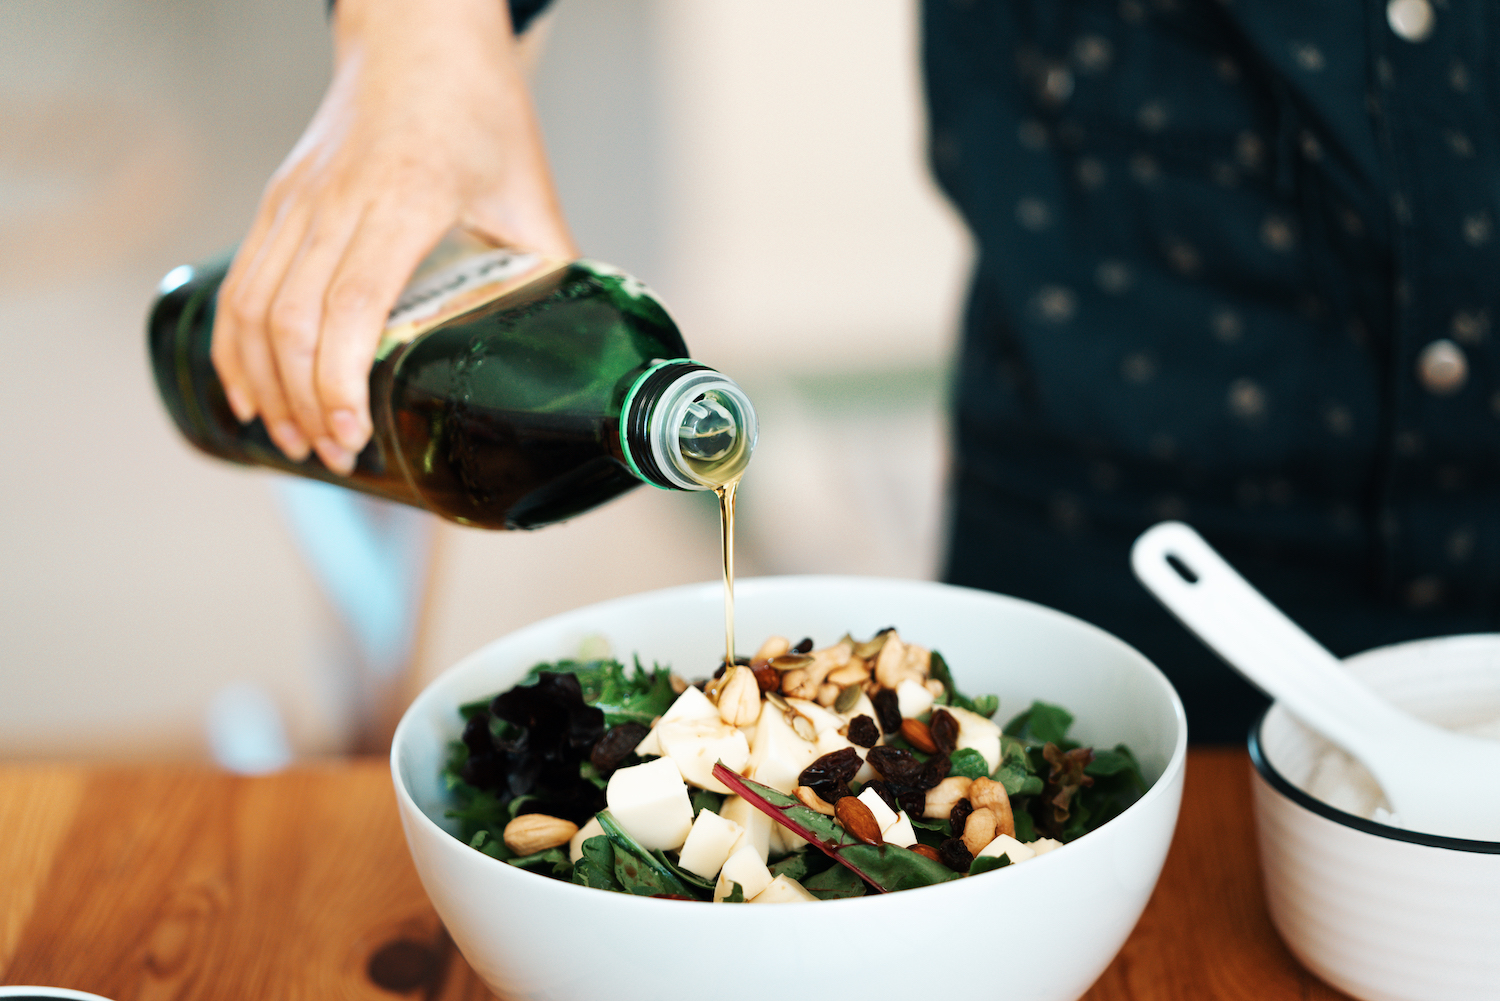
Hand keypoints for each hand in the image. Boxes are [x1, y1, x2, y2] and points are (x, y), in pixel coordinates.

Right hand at [210, 0, 575, 472]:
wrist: (418, 36)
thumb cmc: (479, 111)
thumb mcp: (530, 192)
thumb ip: (553, 271)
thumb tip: (579, 351)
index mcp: (407, 197)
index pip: (354, 304)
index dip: (342, 382)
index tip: (353, 435)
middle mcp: (338, 199)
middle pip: (293, 320)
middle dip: (305, 403)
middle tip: (334, 456)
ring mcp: (298, 198)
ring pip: (253, 307)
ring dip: (266, 385)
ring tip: (292, 441)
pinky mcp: (277, 200)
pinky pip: (239, 283)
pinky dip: (235, 346)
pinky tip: (250, 393)